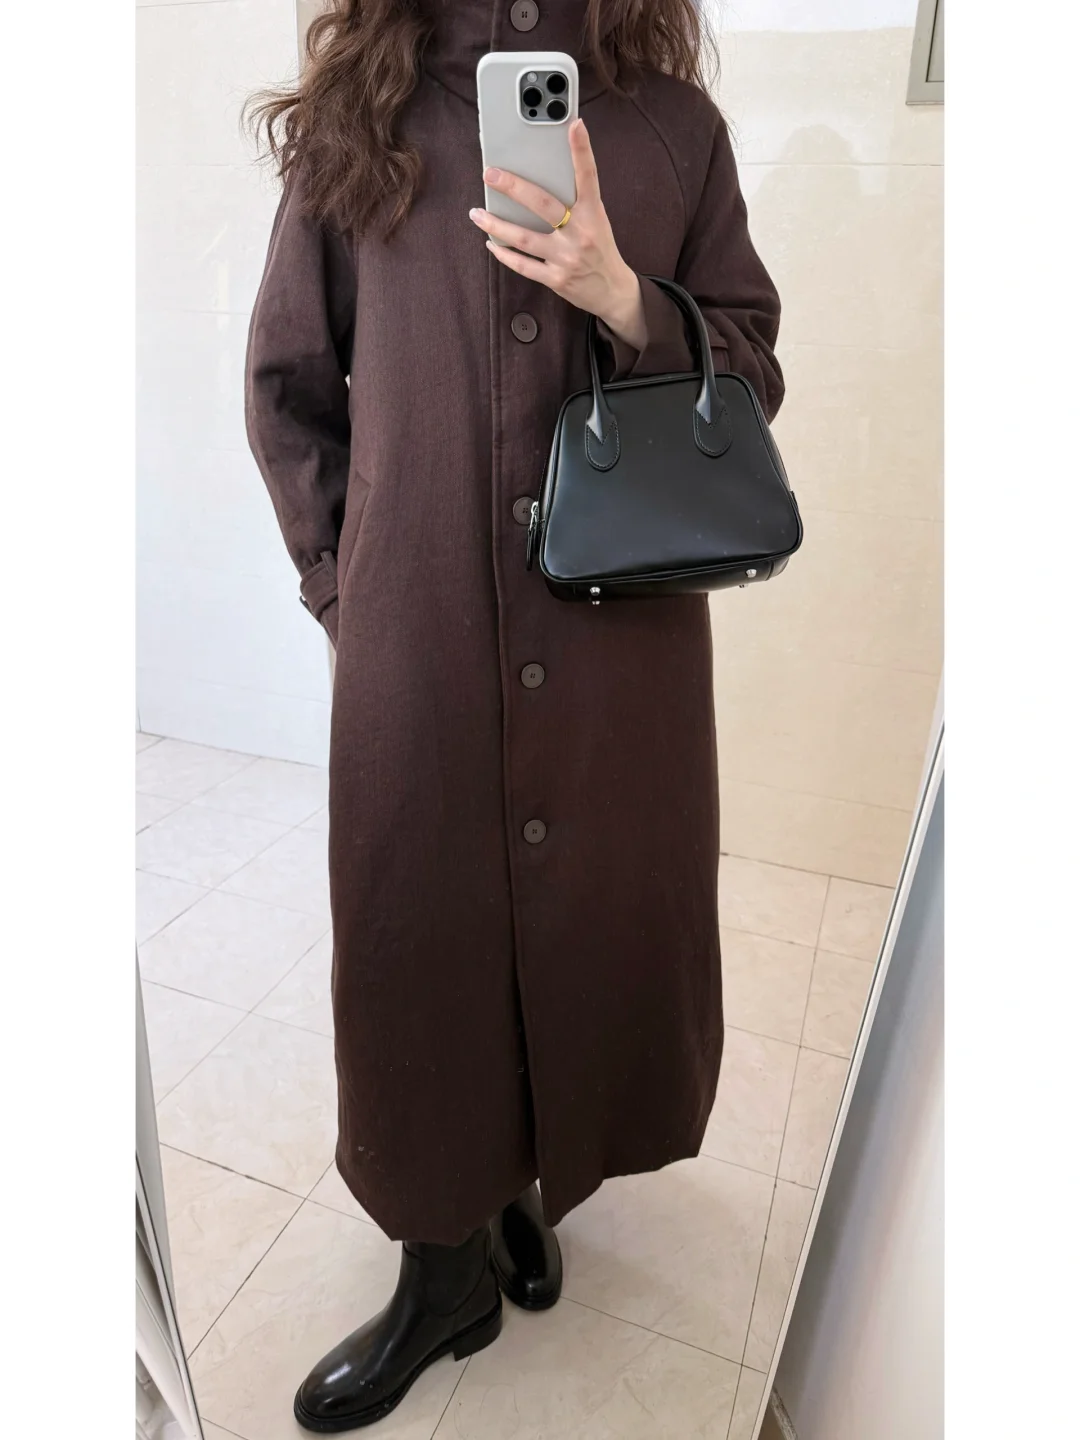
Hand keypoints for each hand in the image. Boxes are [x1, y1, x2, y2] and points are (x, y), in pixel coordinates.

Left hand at [469, 117, 646, 350]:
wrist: (614, 292)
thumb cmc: (600, 250)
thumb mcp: (596, 221)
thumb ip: (574, 203)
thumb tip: (541, 180)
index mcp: (593, 215)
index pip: (588, 177)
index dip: (582, 151)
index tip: (575, 125)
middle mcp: (580, 234)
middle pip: (543, 205)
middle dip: (514, 188)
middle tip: (490, 174)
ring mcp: (566, 258)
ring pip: (524, 239)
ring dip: (496, 225)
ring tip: (476, 214)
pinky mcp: (556, 279)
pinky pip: (523, 266)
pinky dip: (504, 254)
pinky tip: (491, 243)